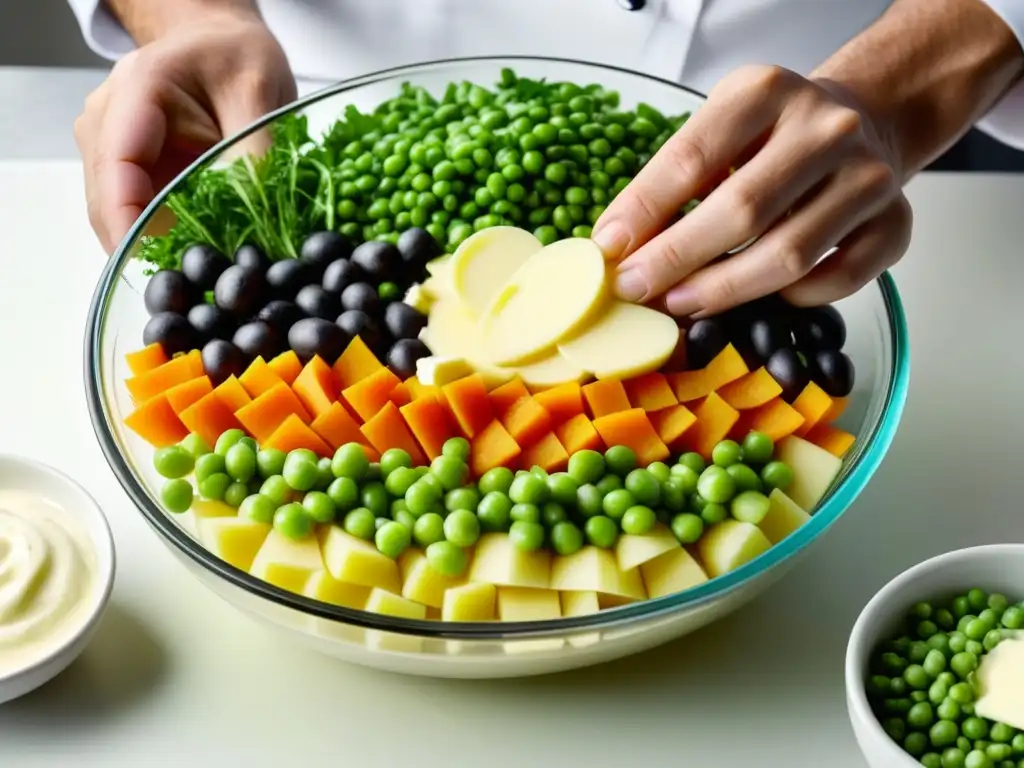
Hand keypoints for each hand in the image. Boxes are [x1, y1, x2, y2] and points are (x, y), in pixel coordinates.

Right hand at [75, 10, 296, 252]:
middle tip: (194, 277)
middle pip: (109, 200)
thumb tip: (259, 222)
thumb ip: (253, 155)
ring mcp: (111, 149)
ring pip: (119, 215)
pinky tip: (199, 250)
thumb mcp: (259, 95)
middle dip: (145, 242)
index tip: (155, 259)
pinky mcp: (129, 173)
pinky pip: (139, 215)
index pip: (118, 164)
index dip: (130, 218)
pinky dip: (166, 237)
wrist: (223, 44)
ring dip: (157, 244)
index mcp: (136, 91)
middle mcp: (108, 122)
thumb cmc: (237, 58)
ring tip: (203, 267)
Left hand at [592, 65, 911, 314]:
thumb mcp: (717, 134)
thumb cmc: (772, 138)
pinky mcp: (896, 221)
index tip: (609, 251)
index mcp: (766, 92)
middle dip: (677, 260)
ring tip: (680, 303)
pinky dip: (792, 299)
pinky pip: (836, 280)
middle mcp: (826, 129)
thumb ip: (668, 183)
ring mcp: (868, 176)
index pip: (692, 157)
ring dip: (723, 291)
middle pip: (741, 212)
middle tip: (637, 290)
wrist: (861, 122)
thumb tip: (615, 247)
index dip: (645, 210)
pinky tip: (758, 299)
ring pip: (788, 255)